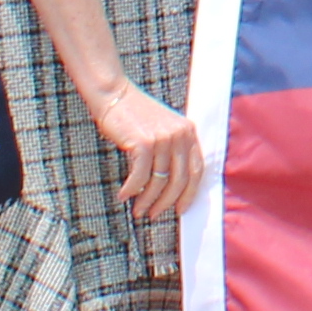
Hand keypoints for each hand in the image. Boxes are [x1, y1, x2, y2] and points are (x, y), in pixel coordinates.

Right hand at [90, 72, 205, 224]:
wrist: (114, 95)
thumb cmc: (135, 116)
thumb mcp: (163, 129)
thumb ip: (172, 150)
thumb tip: (170, 188)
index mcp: (188, 132)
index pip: (196, 170)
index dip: (189, 193)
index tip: (180, 210)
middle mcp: (180, 135)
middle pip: (179, 180)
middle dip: (166, 203)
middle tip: (154, 215)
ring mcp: (163, 138)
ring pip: (159, 181)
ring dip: (147, 200)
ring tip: (138, 210)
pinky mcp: (144, 142)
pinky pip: (140, 176)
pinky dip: (131, 189)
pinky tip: (123, 196)